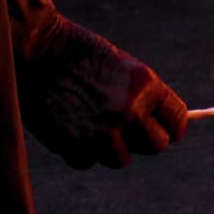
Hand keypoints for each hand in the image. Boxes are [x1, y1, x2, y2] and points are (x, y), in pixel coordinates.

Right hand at [20, 20, 187, 169]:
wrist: (36, 52)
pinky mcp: (78, 148)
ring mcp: (106, 133)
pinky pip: (88, 161)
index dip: (171, 127)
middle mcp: (132, 112)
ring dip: (109, 147)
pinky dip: (80, 151)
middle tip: (126, 130)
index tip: (165, 131)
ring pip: (122, 158)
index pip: (177, 120)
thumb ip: (142, 97)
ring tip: (90, 120)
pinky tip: (68, 126)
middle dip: (143, 140)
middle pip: (156, 145)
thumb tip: (155, 125)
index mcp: (148, 87)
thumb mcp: (122, 69)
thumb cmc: (78, 54)